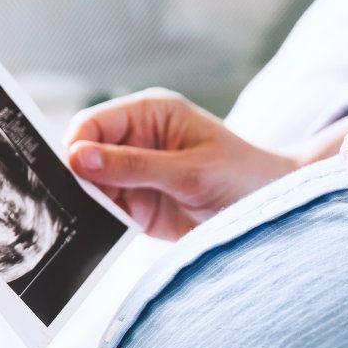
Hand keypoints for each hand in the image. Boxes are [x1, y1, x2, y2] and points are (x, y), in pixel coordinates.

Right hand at [67, 88, 347, 239]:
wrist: (273, 214)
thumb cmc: (243, 177)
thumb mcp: (191, 171)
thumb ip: (135, 166)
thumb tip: (79, 157)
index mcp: (150, 114)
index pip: (93, 123)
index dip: (77, 147)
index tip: (73, 174)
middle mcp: (137, 140)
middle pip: (85, 155)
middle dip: (77, 178)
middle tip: (74, 203)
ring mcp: (136, 175)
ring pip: (91, 187)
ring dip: (88, 204)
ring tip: (92, 221)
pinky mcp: (140, 207)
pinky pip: (106, 213)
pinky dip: (100, 224)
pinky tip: (101, 233)